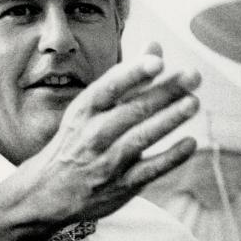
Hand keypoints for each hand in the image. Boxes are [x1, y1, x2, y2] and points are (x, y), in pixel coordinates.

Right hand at [21, 43, 199, 226]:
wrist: (46, 193)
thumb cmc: (75, 141)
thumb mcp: (90, 107)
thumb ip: (125, 78)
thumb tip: (155, 47)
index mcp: (85, 110)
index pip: (110, 86)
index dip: (134, 73)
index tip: (158, 61)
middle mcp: (94, 134)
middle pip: (133, 109)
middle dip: (165, 92)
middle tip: (193, 76)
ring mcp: (108, 161)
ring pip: (142, 137)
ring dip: (169, 119)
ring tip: (193, 103)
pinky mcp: (122, 186)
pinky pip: (149, 170)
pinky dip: (170, 158)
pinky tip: (190, 143)